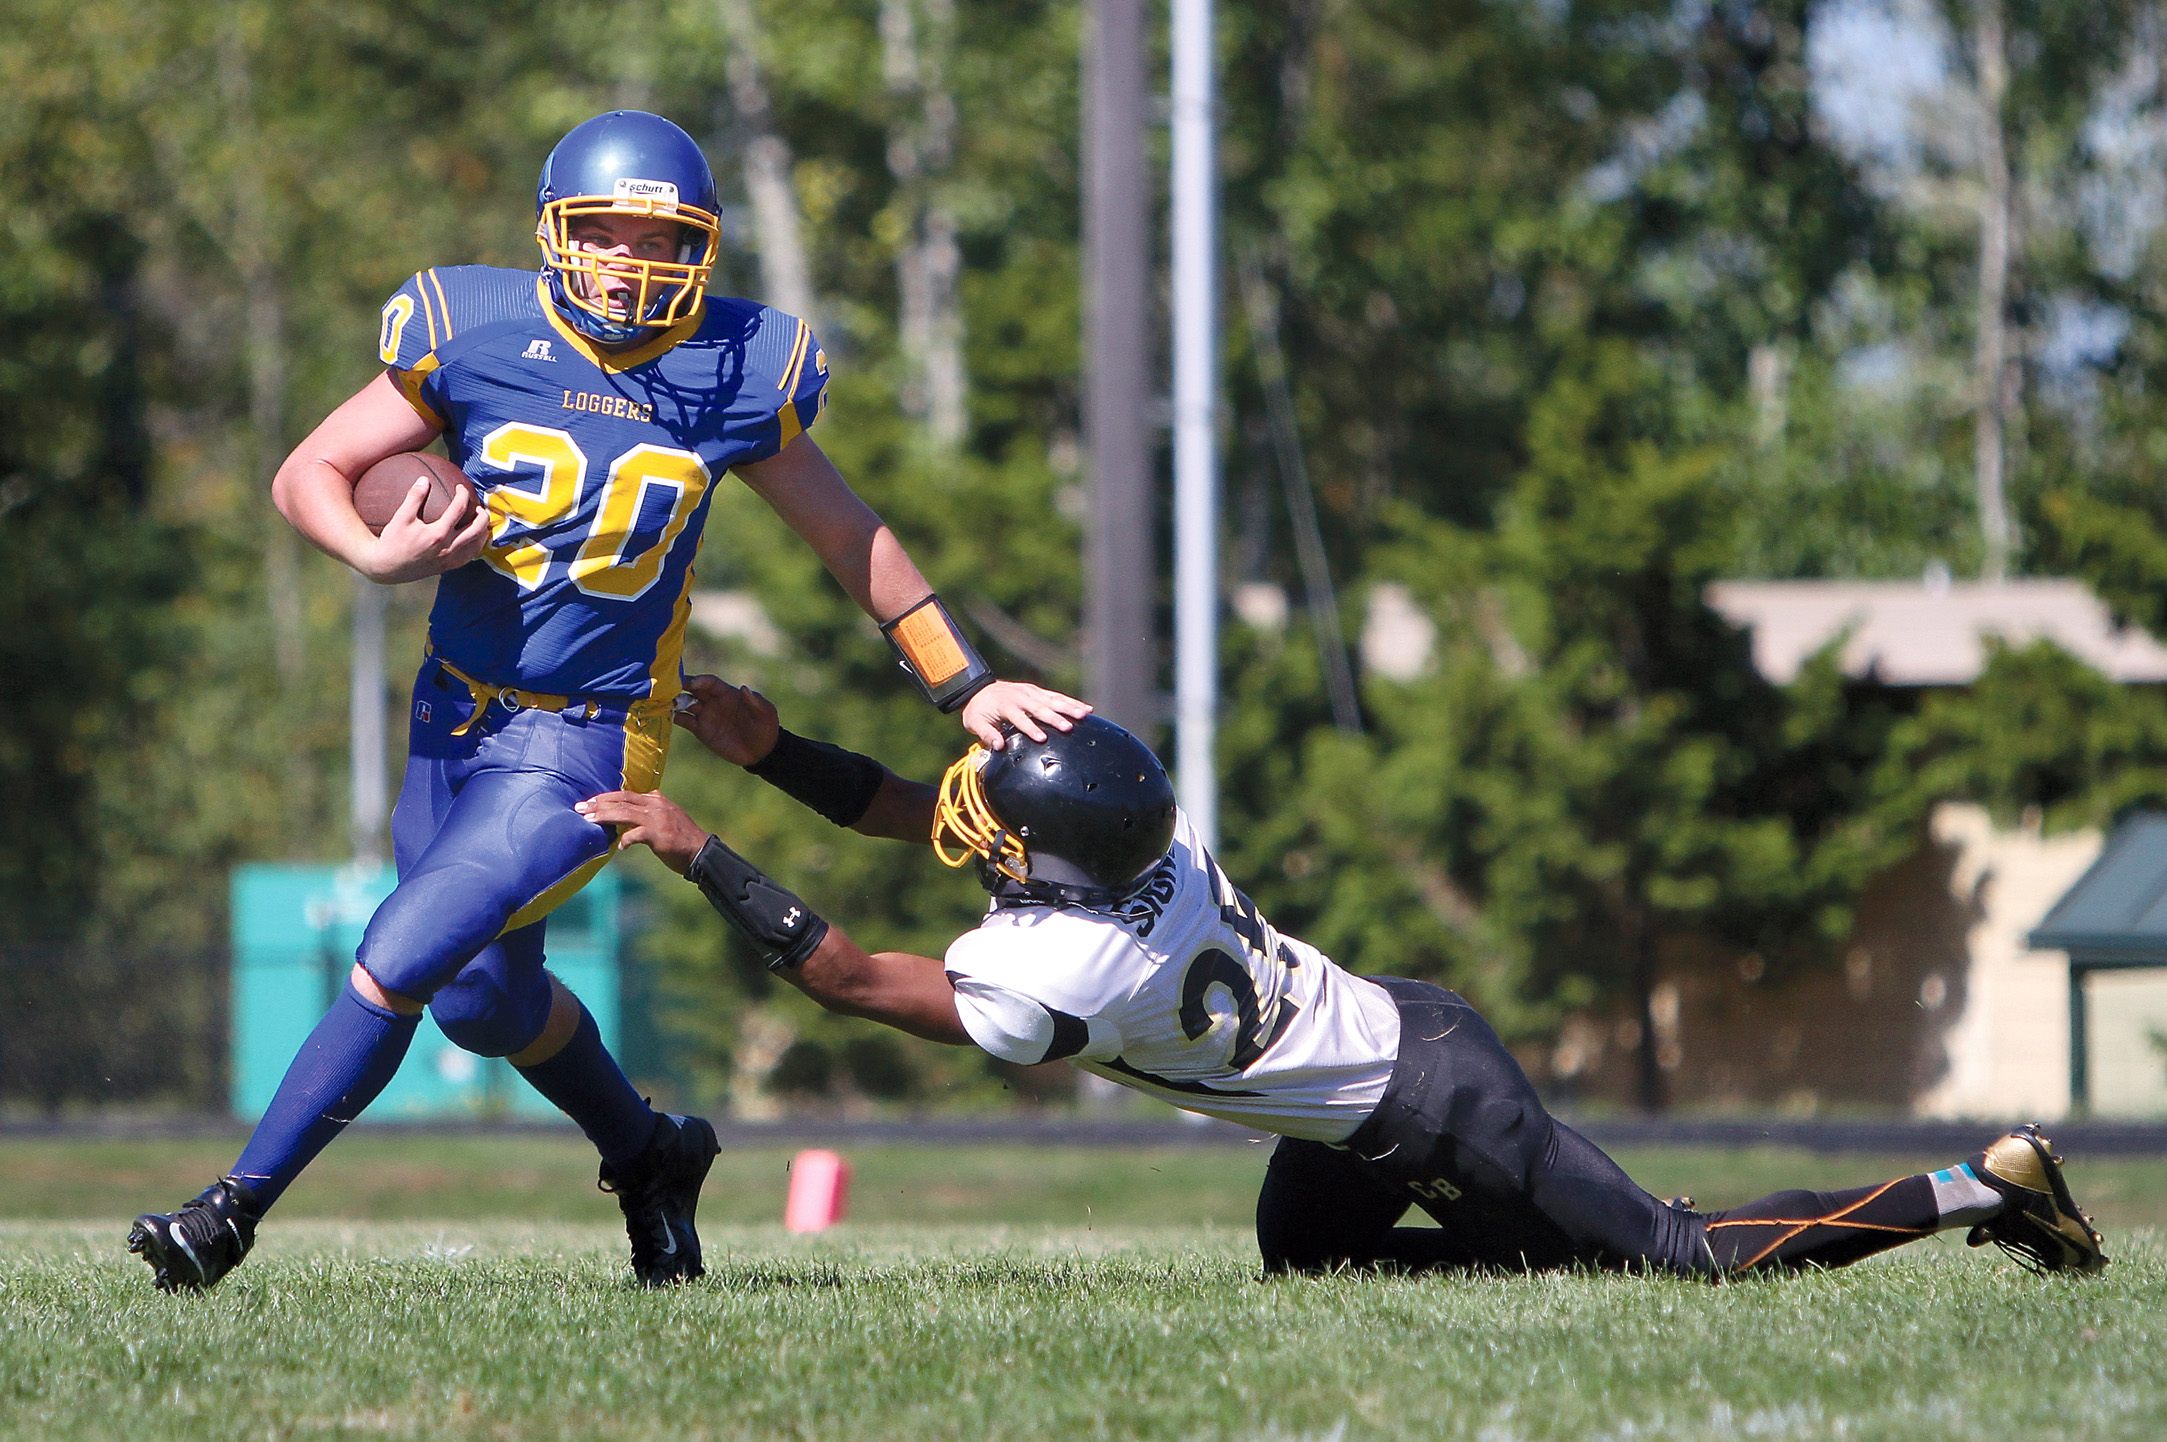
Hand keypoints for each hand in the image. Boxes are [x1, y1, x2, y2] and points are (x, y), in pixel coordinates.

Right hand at [359, 479, 490, 583]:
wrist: (387, 568)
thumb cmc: (392, 541)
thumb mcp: (400, 517)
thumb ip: (414, 497)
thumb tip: (424, 479)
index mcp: (437, 534)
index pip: (458, 510)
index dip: (462, 495)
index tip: (460, 488)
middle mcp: (447, 548)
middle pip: (476, 530)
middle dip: (482, 516)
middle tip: (479, 507)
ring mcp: (449, 560)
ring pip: (476, 546)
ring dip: (482, 532)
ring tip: (479, 521)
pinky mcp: (447, 567)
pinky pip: (468, 557)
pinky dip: (475, 546)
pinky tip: (472, 539)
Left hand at [575, 790, 710, 874]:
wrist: (702, 852)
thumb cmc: (682, 838)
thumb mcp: (668, 816)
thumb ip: (651, 810)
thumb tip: (632, 810)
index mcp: (657, 799)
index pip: (626, 794)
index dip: (606, 797)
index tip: (590, 802)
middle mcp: (656, 805)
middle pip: (622, 800)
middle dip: (599, 803)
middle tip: (580, 807)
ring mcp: (658, 819)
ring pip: (624, 813)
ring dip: (604, 816)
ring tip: (588, 820)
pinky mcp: (659, 835)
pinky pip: (635, 835)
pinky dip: (625, 840)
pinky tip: (620, 847)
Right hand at [672, 674, 781, 764]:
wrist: (761, 752)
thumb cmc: (765, 728)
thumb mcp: (765, 713)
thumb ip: (755, 701)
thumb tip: (744, 688)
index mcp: (728, 693)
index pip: (710, 682)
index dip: (701, 681)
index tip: (691, 683)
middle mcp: (714, 701)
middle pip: (694, 689)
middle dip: (681, 686)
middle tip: (668, 687)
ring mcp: (706, 715)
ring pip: (685, 703)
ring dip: (674, 701)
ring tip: (665, 702)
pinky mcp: (701, 730)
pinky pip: (684, 721)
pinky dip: (674, 717)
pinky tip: (665, 715)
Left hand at [961, 681, 1092, 749]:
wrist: (979, 690)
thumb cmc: (978, 711)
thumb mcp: (974, 723)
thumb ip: (986, 734)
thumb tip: (998, 746)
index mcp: (1005, 705)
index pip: (1019, 718)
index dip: (1030, 728)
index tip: (1042, 738)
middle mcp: (1020, 696)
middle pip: (1040, 707)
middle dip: (1055, 717)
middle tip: (1068, 727)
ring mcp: (1030, 692)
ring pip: (1052, 699)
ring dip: (1069, 707)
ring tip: (1084, 715)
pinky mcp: (1037, 691)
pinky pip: (1056, 696)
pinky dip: (1071, 702)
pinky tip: (1086, 709)